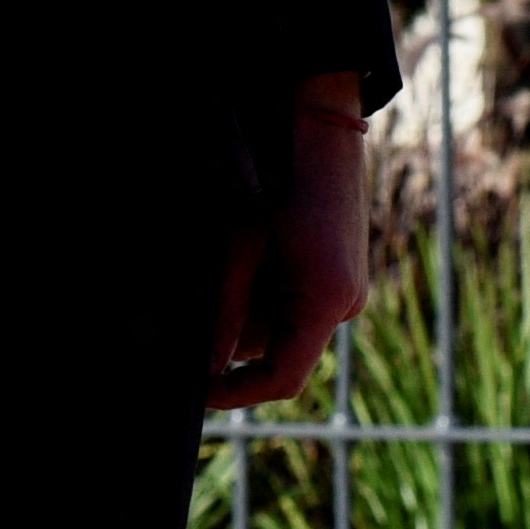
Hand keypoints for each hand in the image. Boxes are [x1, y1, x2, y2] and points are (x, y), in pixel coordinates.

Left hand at [207, 87, 370, 408]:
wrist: (320, 136)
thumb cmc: (279, 183)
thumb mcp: (241, 248)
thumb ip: (225, 310)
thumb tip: (208, 365)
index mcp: (326, 303)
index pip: (283, 378)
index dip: (238, 392)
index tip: (198, 392)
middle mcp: (344, 305)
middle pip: (276, 349)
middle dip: (230, 338)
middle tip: (185, 318)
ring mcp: (344, 291)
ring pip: (280, 326)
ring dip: (243, 311)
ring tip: (220, 269)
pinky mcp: (337, 276)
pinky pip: (292, 303)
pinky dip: (260, 293)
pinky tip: (242, 259)